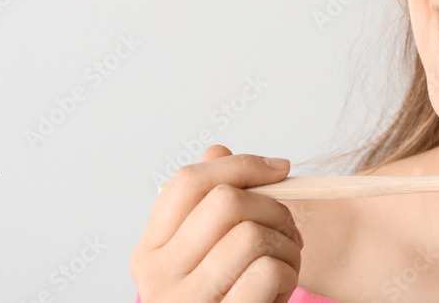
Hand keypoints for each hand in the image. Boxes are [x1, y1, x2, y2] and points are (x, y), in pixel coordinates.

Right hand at [130, 145, 302, 302]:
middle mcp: (158, 277)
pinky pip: (268, 271)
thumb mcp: (210, 255)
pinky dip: (288, 274)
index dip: (241, 165)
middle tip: (288, 230)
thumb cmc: (224, 301)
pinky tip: (280, 289)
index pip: (188, 181)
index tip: (281, 169)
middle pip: (226, 201)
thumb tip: (218, 150)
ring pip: (252, 234)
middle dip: (274, 207)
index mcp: (149, 251)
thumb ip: (209, 206)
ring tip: (285, 264)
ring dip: (287, 245)